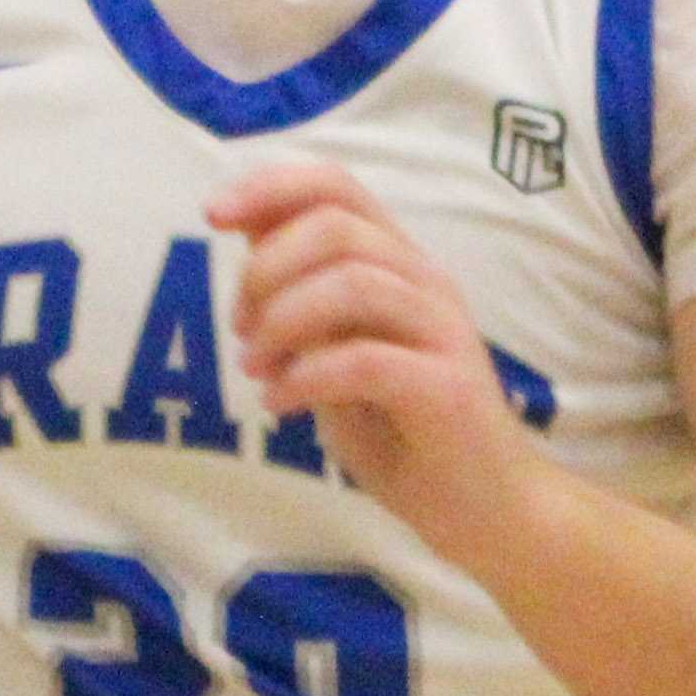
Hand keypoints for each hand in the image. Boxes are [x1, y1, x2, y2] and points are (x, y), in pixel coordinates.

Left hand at [211, 157, 545, 568]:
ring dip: (282, 321)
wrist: (484, 508)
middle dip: (266, 270)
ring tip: (255, 366)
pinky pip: (364, 359)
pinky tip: (280, 402)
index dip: (270, 188)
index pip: (337, 188)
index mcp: (399, 264)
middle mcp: (426, 283)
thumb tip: (249, 230)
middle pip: (337, 227)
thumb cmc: (401, 427)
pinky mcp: (446, 388)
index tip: (211, 215)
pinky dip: (305, 376)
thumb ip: (304, 293)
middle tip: (240, 329)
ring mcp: (442, 332)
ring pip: (353, 283)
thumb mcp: (335, 350)